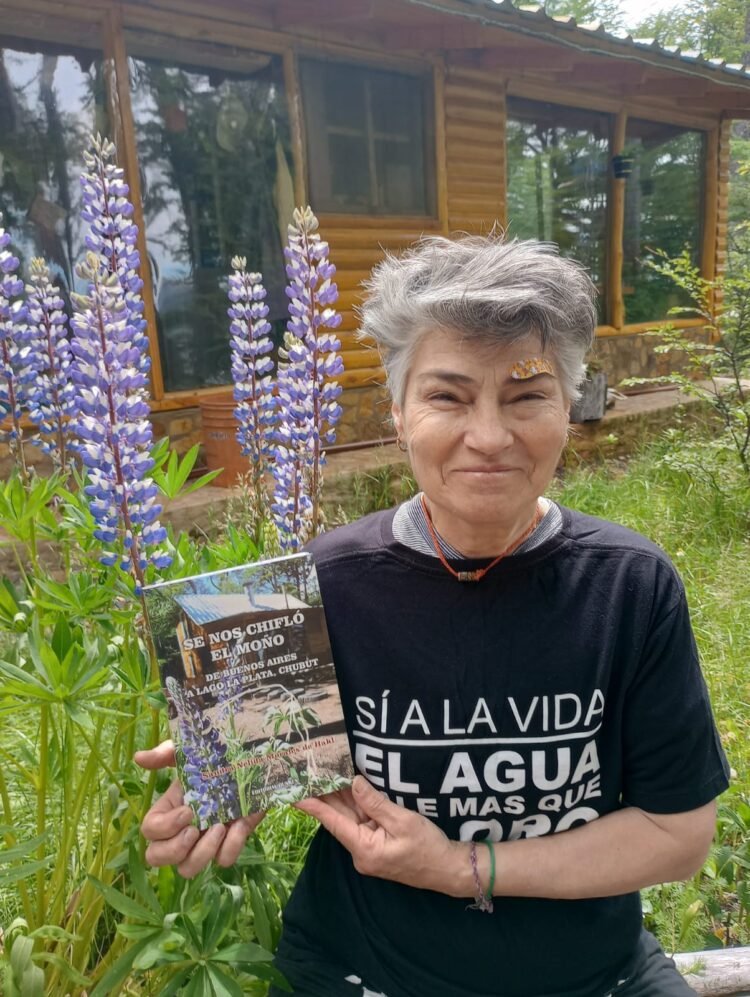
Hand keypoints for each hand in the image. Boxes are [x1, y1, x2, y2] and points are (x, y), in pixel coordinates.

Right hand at [135, 739, 264, 877]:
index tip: (187, 811)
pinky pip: (223, 861)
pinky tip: (240, 824)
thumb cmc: (218, 757)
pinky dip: (232, 846)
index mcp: (169, 808)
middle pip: (157, 858)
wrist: (255, 761)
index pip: (149, 832)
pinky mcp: (230, 844)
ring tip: (220, 826)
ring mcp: (204, 841)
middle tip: (195, 829)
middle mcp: (181, 830)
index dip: (164, 828)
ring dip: (203, 852)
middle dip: (175, 849)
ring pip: (187, 869)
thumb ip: (166, 754)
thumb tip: (139, 757)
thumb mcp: (191, 752)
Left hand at [296, 775, 464, 895]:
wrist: (449, 869)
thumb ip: (375, 802)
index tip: (294, 792)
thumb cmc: (428, 847)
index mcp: (363, 849)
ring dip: (340, 797)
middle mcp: (360, 851)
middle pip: (339, 818)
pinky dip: (356, 804)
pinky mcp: (378, 845)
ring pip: (350, 818)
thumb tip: (353, 782)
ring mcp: (369, 849)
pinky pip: (362, 821)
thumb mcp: (402, 821)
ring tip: (323, 773)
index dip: (313, 805)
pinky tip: (348, 786)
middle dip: (325, 795)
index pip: (332, 822)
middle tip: (308, 771)